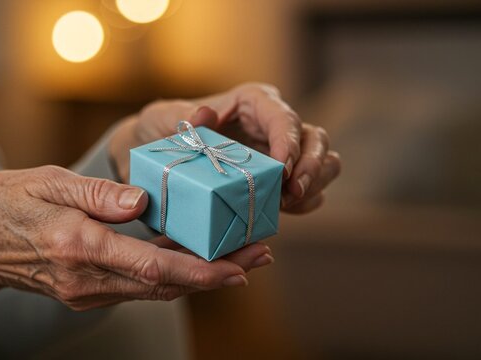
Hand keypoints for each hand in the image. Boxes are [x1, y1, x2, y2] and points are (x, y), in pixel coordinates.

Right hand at [0, 166, 272, 310]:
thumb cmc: (7, 204)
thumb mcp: (47, 183)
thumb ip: (96, 195)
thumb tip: (142, 200)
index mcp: (80, 247)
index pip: (153, 268)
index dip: (201, 272)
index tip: (240, 267)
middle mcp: (88, 278)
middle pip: (165, 286)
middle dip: (217, 275)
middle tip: (259, 258)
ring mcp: (88, 291)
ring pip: (156, 290)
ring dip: (201, 277)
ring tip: (241, 258)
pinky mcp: (89, 291)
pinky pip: (139, 287)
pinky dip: (174, 277)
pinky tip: (197, 260)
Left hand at [110, 82, 340, 213]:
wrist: (156, 155)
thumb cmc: (160, 129)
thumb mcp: (162, 118)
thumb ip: (182, 117)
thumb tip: (205, 116)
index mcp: (252, 102)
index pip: (282, 117)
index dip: (289, 142)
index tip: (283, 169)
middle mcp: (274, 124)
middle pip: (315, 139)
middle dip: (312, 166)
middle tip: (292, 194)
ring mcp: (282, 152)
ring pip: (324, 163)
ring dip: (314, 185)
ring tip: (286, 205)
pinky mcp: (281, 180)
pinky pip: (310, 190)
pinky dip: (305, 202)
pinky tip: (282, 213)